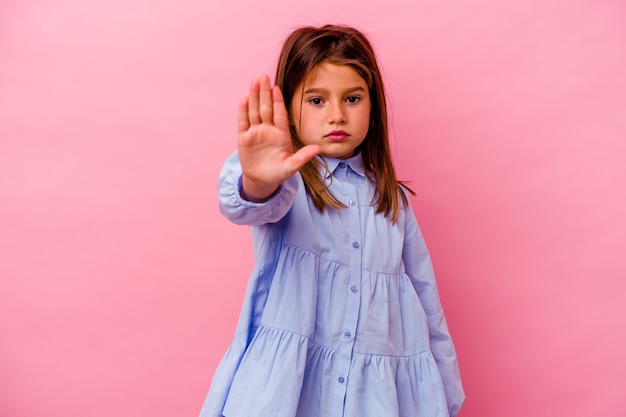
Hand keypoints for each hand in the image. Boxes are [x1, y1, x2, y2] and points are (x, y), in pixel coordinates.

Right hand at [238, 74, 319, 200]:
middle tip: (264, 76)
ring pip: (254, 111)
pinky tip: (244, 99)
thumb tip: (319, 148)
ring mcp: (256, 132)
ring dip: (254, 97)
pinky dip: (243, 111)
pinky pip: (243, 122)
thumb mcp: (292, 166)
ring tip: (254, 82)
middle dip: (265, 92)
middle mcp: (268, 130)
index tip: (277, 88)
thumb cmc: (279, 172)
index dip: (278, 101)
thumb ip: (303, 157)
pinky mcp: (244, 138)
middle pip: (266, 108)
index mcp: (281, 134)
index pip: (279, 114)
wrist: (262, 180)